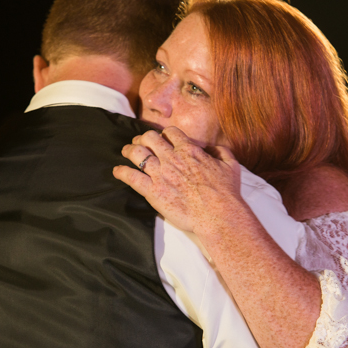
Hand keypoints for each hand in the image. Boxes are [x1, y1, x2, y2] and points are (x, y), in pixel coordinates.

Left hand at [112, 126, 244, 234]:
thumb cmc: (226, 192)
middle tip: (139, 142)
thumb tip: (213, 148)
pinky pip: (131, 177)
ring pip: (137, 153)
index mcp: (189, 150)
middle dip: (142, 138)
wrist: (217, 214)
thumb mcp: (231, 165)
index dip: (163, 134)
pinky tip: (117, 172)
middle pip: (149, 138)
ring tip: (125, 152)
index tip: (161, 138)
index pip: (170, 132)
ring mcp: (160, 174)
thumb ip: (222, 151)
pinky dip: (121, 172)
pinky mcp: (153, 191)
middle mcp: (172, 158)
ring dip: (129, 150)